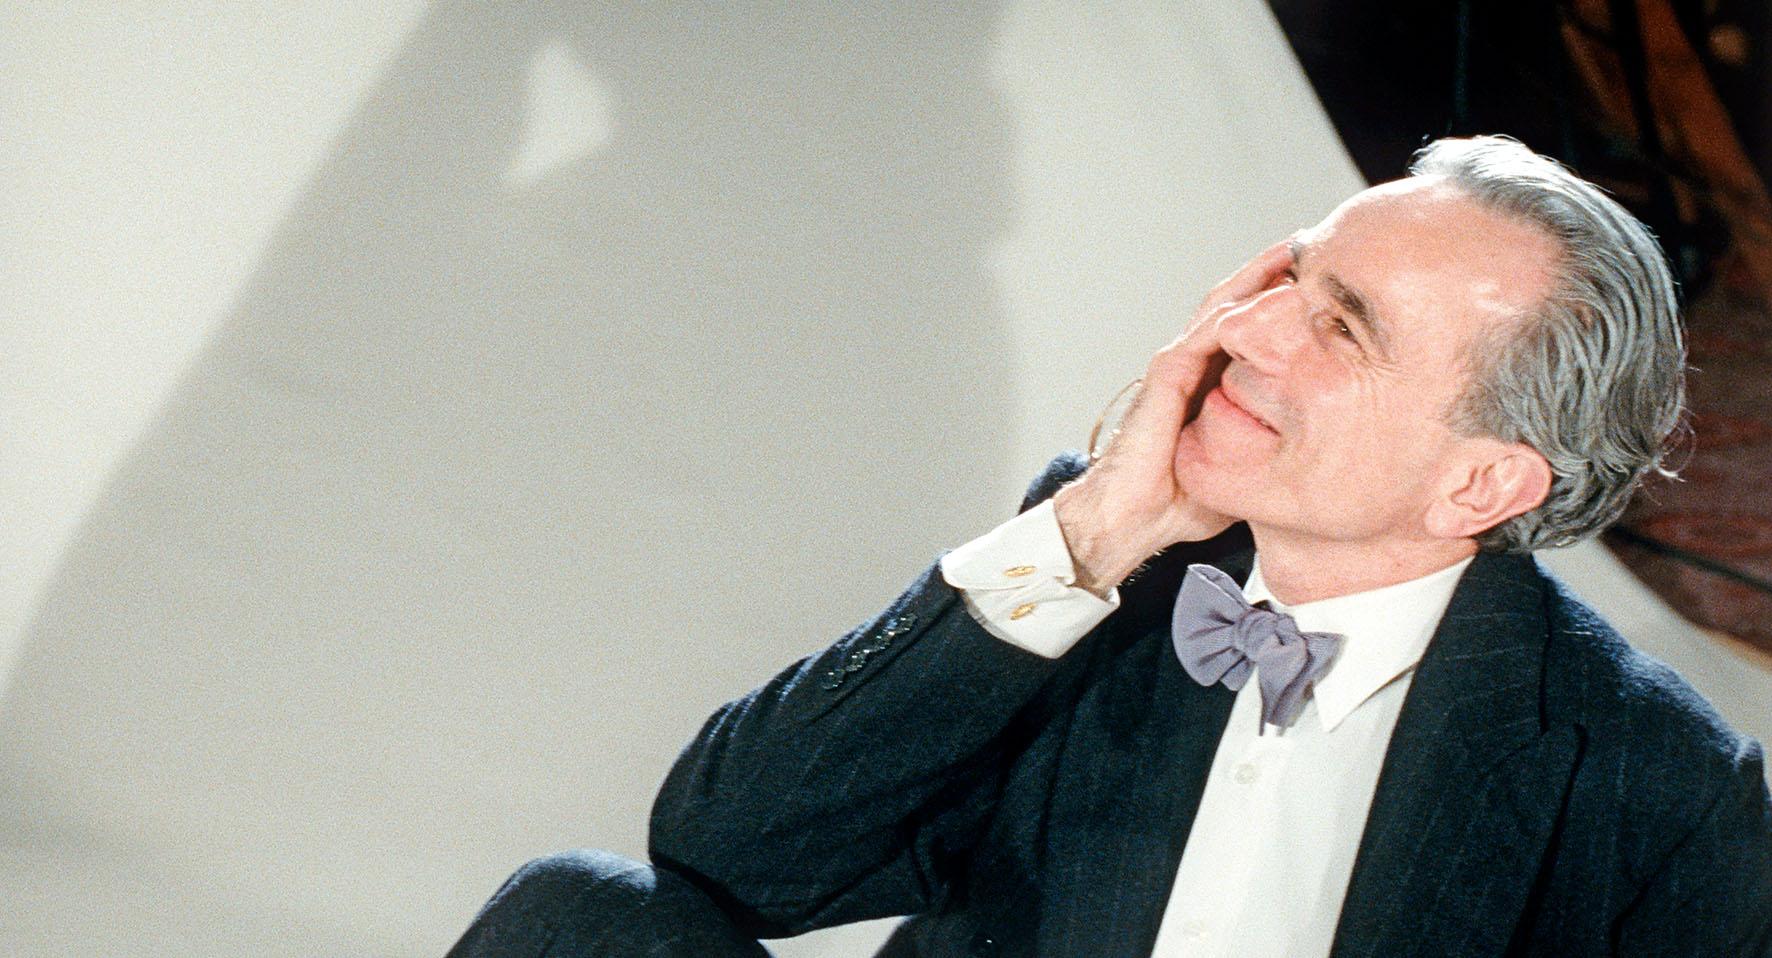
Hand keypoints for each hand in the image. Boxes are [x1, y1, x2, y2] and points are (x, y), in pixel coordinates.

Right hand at [1054, 239, 1294, 594]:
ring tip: (1295, 250)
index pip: (1250, 328)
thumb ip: (1274, 449)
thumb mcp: (1246, 469)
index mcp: (1209, 383)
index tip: (1323, 285)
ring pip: (1223, 305)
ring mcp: (1177, 364)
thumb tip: (1325, 453)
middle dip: (1273, 273)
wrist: (1130, 517)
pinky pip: (1208, 329)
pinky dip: (1238, 305)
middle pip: (1237, 304)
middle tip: (1315, 247)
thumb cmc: (1178, 501)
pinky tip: (1266, 287)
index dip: (1283, 302)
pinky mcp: (1168, 372)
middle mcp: (1192, 365)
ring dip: (1258, 275)